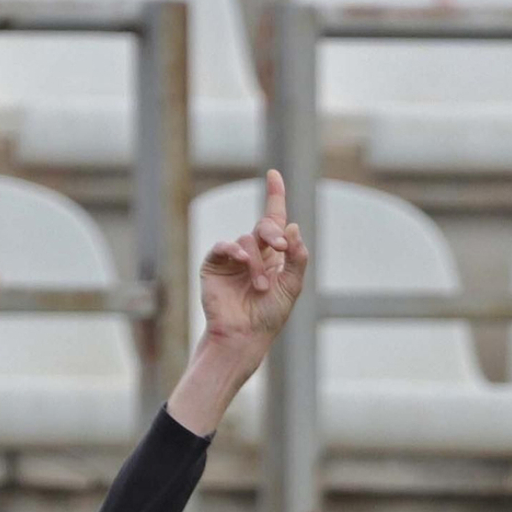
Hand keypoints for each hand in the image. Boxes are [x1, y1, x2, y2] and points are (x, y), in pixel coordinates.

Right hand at [198, 168, 307, 355]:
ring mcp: (233, 257)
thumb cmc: (268, 316)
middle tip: (279, 247)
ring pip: (247, 240)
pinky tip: (242, 259)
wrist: (244, 336)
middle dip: (273, 232)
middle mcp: (253, 252)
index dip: (275, 195)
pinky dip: (234, 249)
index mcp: (272, 255)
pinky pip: (224, 245)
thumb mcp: (292, 286)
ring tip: (261, 286)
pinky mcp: (214, 264)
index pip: (274, 219)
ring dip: (257, 261)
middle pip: (264, 225)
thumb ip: (296, 257)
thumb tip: (292, 226)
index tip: (274, 174)